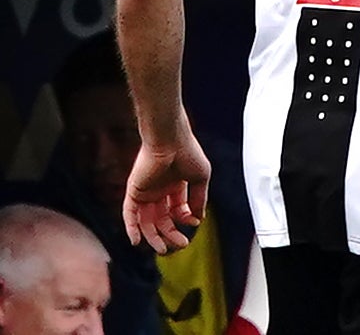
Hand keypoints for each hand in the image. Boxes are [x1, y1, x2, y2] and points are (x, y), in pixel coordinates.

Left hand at [122, 125, 210, 254]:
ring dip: (153, 237)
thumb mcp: (200, 178)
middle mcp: (159, 190)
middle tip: (181, 244)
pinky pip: (129, 214)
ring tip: (162, 249)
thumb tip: (198, 219)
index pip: (178, 210)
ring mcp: (146, 192)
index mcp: (175, 186)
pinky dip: (131, 228)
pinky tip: (137, 242)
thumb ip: (199, 199)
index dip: (185, 219)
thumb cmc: (189, 153)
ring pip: (146, 221)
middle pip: (162, 220)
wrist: (171, 139)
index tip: (194, 223)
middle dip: (171, 234)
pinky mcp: (134, 191)